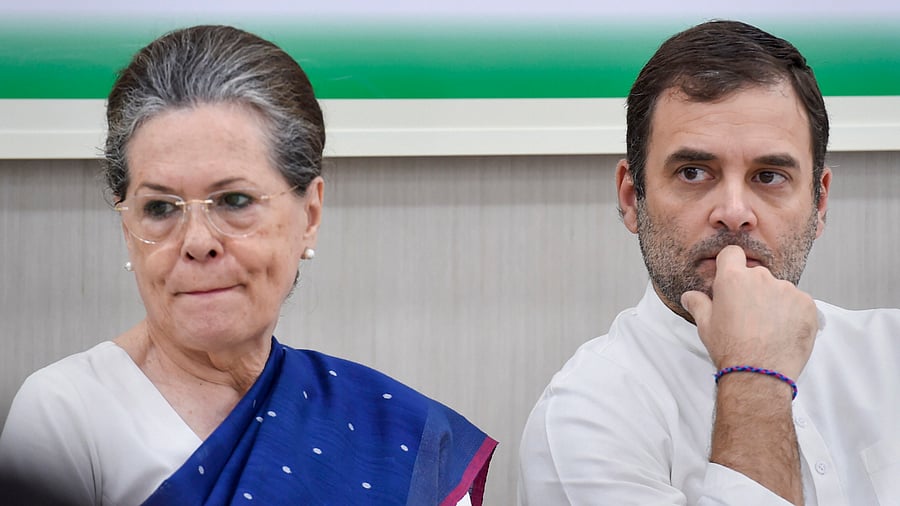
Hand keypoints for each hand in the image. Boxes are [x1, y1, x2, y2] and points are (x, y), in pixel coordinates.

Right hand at [681, 245, 818, 379]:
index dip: (730, 264)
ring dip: (774, 302)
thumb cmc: (731, 350)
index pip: (732, 254)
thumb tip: (689, 296)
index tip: (732, 278)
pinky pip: (799, 302)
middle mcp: (761, 278)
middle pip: (756, 274)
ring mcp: (787, 290)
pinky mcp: (807, 304)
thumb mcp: (705, 326)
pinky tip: (783, 331)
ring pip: (779, 289)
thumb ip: (698, 304)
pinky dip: (793, 313)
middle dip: (753, 289)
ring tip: (768, 328)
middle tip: (748, 315)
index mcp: (733, 279)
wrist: (760, 374)